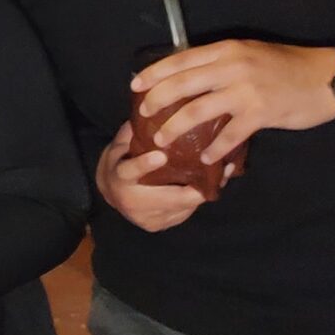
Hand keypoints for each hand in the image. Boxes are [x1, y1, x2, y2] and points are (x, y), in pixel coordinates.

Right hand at [96, 124, 215, 231]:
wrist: (109, 192)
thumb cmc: (120, 163)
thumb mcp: (121, 145)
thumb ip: (136, 131)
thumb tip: (157, 108)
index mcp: (120, 178)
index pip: (129, 172)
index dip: (145, 165)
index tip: (160, 155)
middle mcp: (131, 202)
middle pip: (170, 198)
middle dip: (196, 187)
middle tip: (220, 170)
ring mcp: (145, 218)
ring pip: (183, 207)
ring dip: (203, 192)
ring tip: (225, 174)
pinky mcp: (157, 226)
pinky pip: (184, 213)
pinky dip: (197, 200)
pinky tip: (210, 187)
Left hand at [131, 40, 334, 164]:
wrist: (327, 78)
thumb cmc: (286, 66)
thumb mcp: (249, 54)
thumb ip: (221, 63)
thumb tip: (188, 77)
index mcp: (226, 50)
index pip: (180, 59)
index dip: (155, 73)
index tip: (136, 84)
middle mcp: (232, 67)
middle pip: (182, 84)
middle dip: (157, 100)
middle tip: (144, 114)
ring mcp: (246, 91)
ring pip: (197, 111)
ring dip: (175, 128)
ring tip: (162, 141)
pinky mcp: (261, 113)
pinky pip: (229, 135)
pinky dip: (214, 149)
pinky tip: (205, 160)